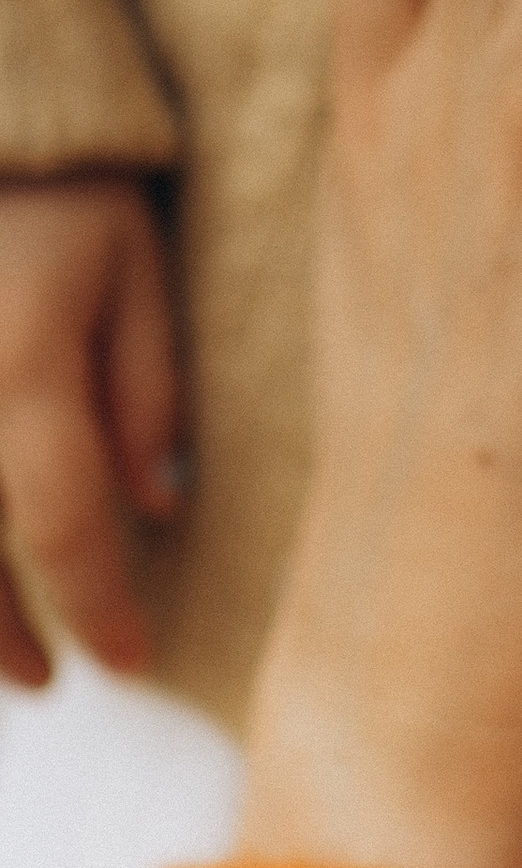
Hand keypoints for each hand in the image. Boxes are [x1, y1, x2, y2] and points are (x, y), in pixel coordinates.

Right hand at [0, 174, 183, 679]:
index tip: (134, 660)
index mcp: (24, 370)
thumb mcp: (134, 269)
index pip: (63, 526)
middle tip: (55, 676)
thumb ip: (147, 390)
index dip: (100, 609)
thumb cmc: (66, 190)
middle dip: (9, 637)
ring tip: (3, 654)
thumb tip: (161, 508)